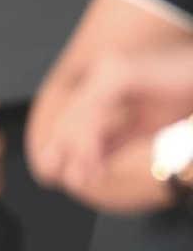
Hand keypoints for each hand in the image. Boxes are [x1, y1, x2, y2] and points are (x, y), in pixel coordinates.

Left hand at [36, 45, 192, 195]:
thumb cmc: (184, 96)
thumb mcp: (143, 125)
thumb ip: (115, 139)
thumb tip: (88, 163)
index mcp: (102, 80)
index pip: (76, 116)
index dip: (69, 147)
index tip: (77, 178)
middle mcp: (100, 71)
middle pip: (72, 116)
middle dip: (69, 151)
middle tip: (78, 182)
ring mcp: (107, 68)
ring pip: (80, 115)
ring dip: (80, 150)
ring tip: (85, 177)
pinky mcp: (118, 72)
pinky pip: (95, 109)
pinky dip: (91, 138)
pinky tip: (93, 160)